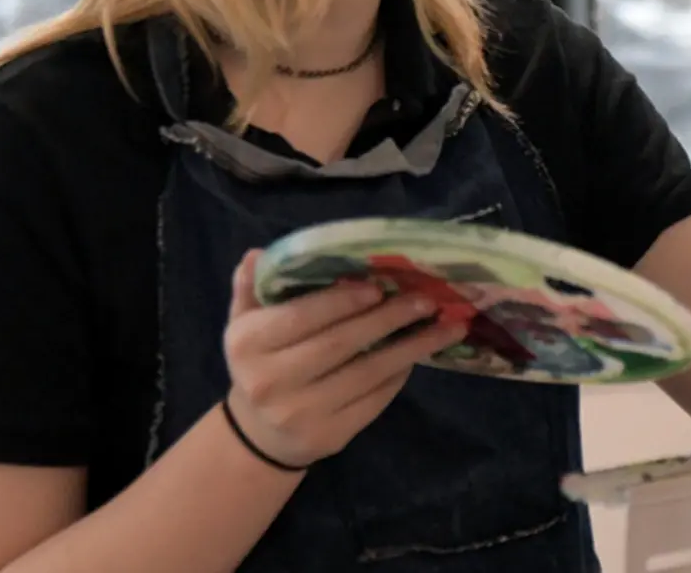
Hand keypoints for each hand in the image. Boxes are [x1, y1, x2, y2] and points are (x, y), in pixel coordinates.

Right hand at [221, 250, 466, 467]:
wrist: (260, 434)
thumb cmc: (260, 362)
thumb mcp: (245, 323)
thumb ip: (252, 287)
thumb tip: (258, 253)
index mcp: (249, 344)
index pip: (301, 317)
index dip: (341, 301)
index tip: (378, 286)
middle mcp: (271, 381)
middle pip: (339, 344)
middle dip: (387, 319)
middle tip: (425, 300)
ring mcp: (302, 413)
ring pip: (366, 374)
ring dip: (410, 348)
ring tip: (445, 327)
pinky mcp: (330, 436)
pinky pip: (374, 400)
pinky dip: (399, 376)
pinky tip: (418, 356)